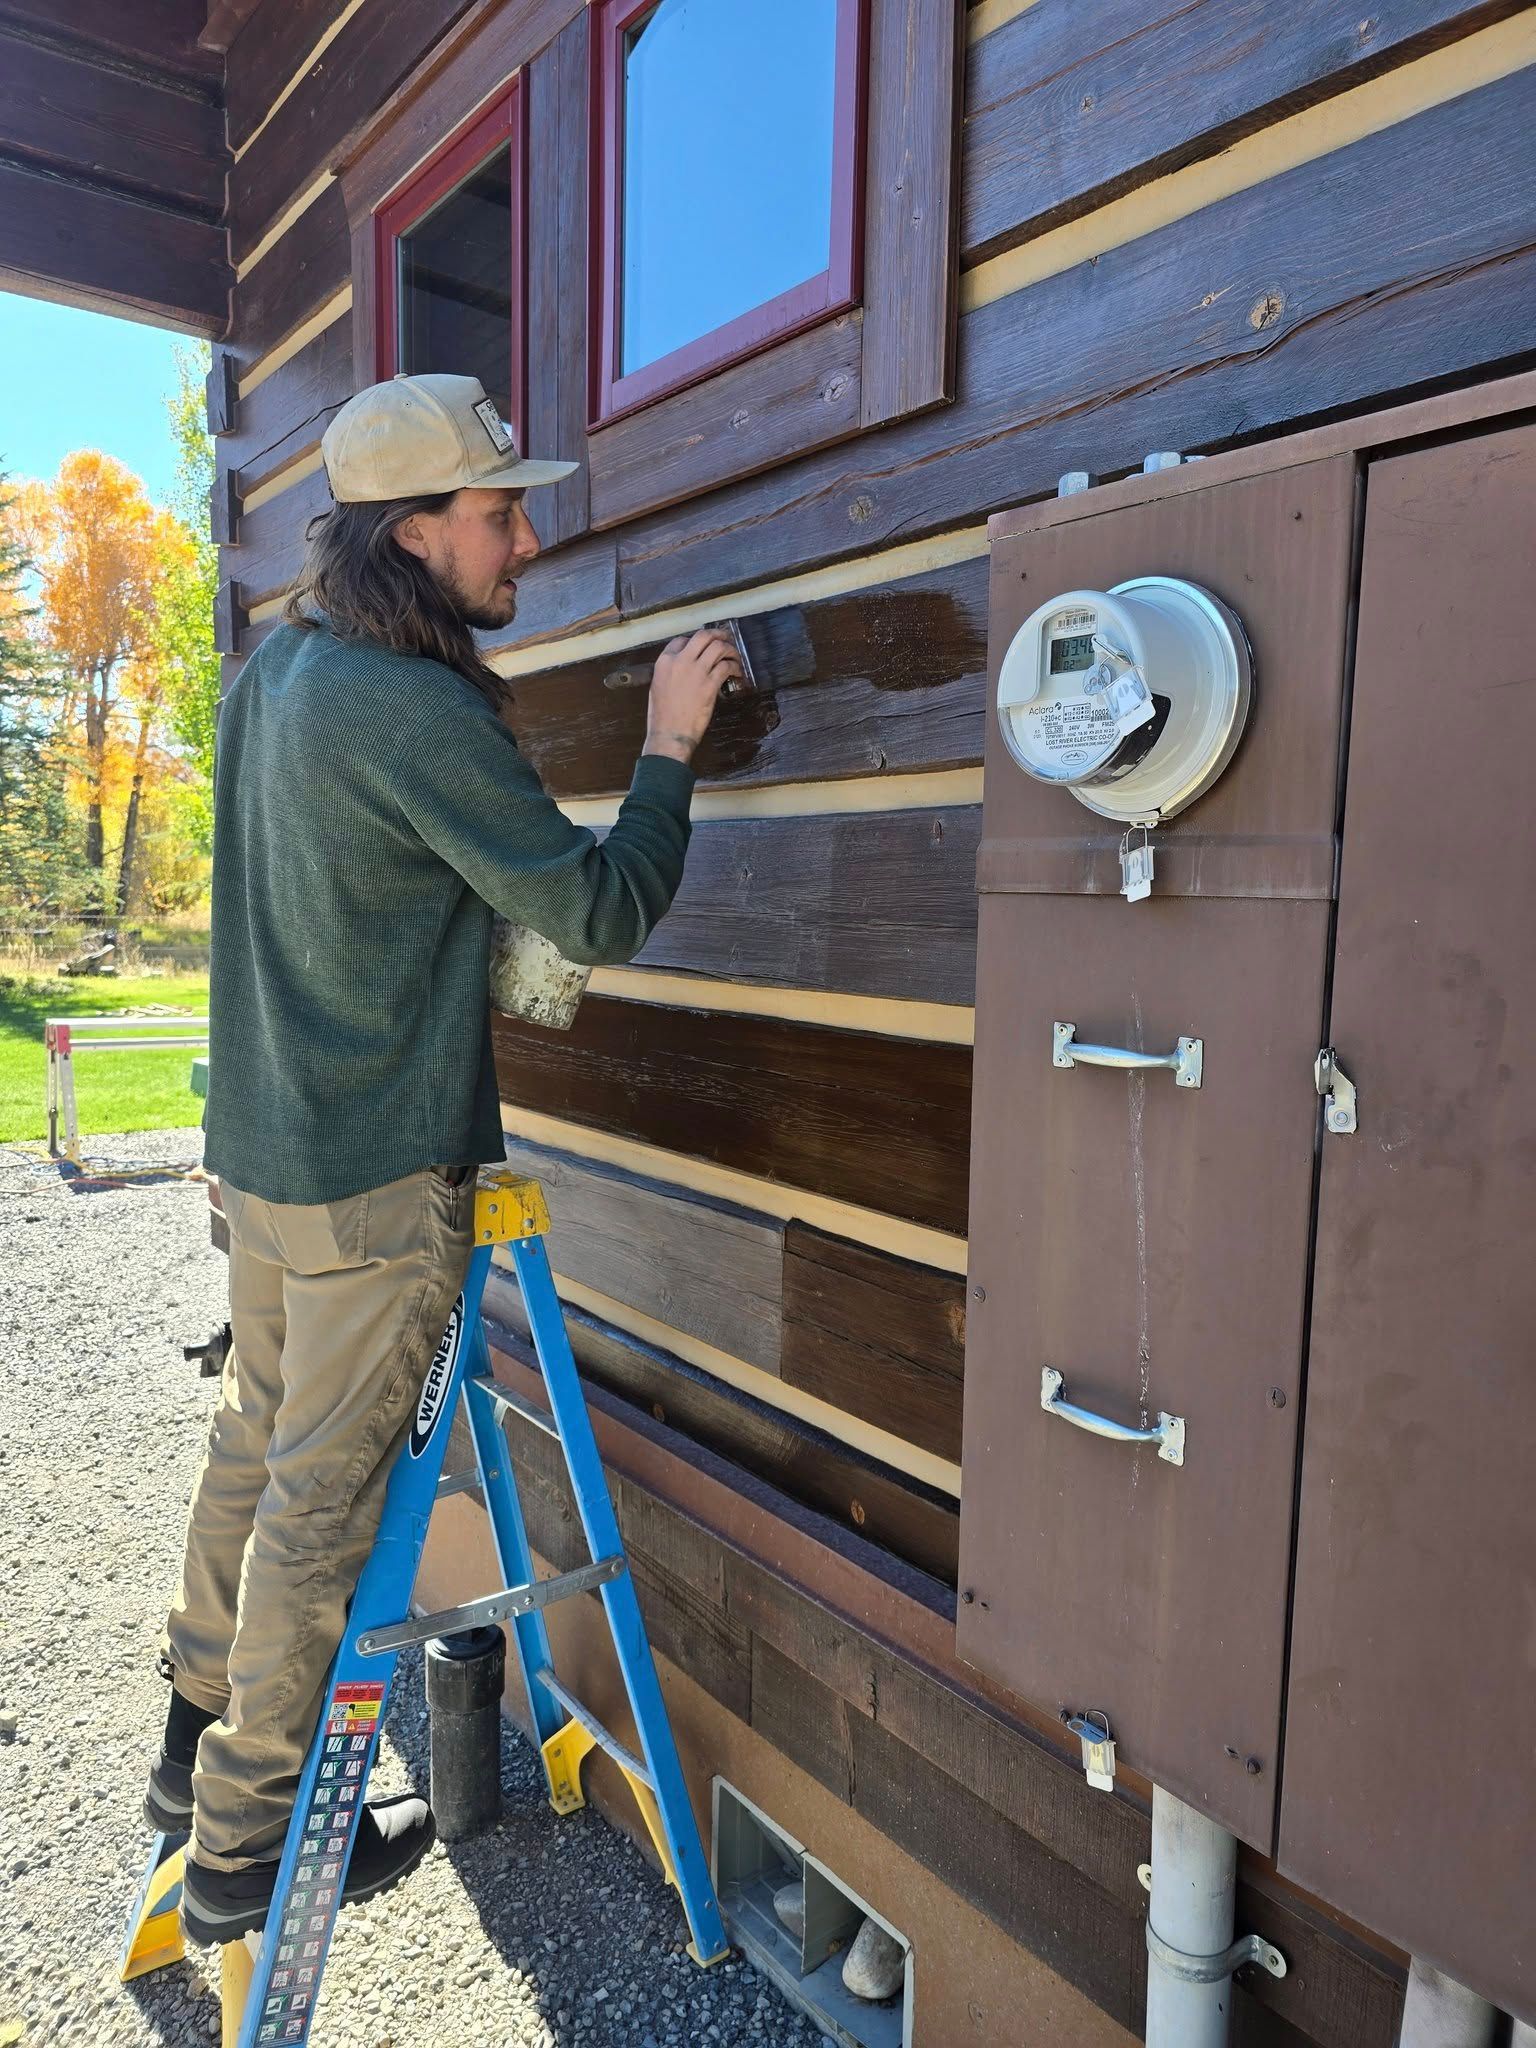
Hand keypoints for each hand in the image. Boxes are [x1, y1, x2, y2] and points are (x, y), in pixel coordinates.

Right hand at [642, 629, 742, 763]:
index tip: (703, 647)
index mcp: (665, 661)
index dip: (695, 641)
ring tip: (735, 656)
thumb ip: (671, 671)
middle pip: (703, 636)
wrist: (670, 733)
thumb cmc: (661, 715)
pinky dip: (734, 667)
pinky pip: (726, 667)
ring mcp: (697, 671)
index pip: (682, 640)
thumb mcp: (658, 686)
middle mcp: (681, 661)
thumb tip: (685, 665)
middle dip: (717, 634)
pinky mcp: (710, 684)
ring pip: (718, 648)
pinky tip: (737, 672)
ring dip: (730, 649)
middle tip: (726, 638)